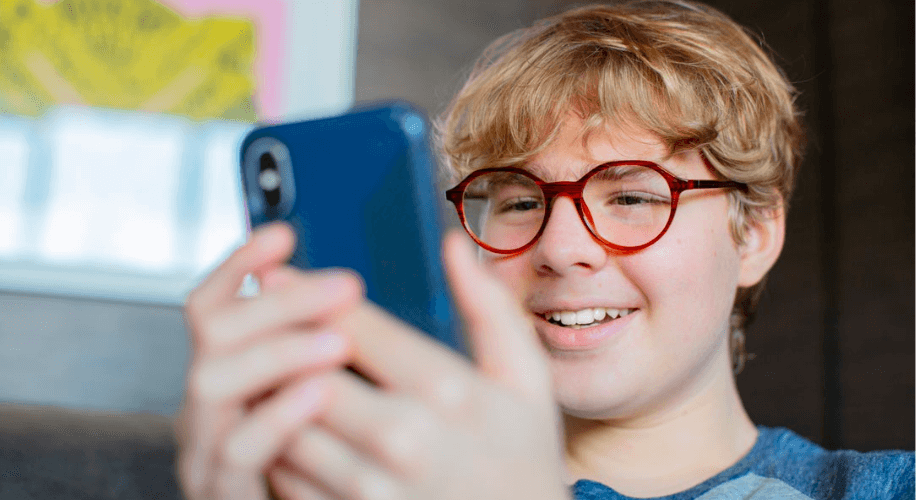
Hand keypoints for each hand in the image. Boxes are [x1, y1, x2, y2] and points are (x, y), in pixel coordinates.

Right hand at [176, 223, 362, 499]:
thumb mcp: (329, 394)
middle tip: (345, 286)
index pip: (213, 305)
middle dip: (279, 301)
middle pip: (213, 331)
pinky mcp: (226, 493)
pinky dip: (275, 416)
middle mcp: (209, 407)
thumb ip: (330, 342)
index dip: (239, 264)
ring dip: (275, 350)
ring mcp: (208, 450)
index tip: (282, 234)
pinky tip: (317, 393)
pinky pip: (237, 451)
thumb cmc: (337, 459)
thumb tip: (348, 286)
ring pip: (212, 383)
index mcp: (232, 377)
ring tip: (336, 340)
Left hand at [268, 231, 570, 499]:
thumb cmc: (523, 456)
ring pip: (285, 424)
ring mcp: (372, 487)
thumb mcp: (526, 378)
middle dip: (280, 339)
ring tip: (262, 367)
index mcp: (447, 390)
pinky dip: (276, 444)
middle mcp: (403, 438)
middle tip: (259, 319)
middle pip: (308, 373)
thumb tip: (454, 246)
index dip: (308, 292)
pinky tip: (285, 424)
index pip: (356, 327)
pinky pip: (287, 476)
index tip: (277, 273)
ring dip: (269, 391)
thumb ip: (489, 308)